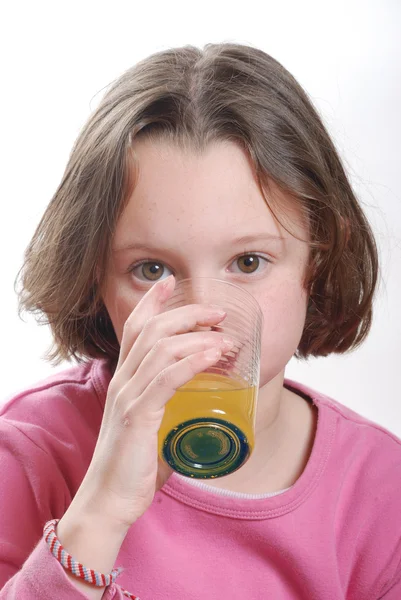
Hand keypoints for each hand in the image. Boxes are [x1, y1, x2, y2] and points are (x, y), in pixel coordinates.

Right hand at [78, 275, 232, 530]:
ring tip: (226, 337)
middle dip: (186, 313)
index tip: (170, 282)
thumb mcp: (152, 425)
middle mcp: (123, 381)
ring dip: (197, 336)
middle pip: (151, 329)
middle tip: (217, 311)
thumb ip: (171, 408)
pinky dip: (192, 362)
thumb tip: (205, 404)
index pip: (134, 328)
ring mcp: (128, 396)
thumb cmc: (134, 465)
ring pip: (160, 348)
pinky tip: (213, 356)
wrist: (109, 500)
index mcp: (125, 379)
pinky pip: (166, 378)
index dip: (151, 301)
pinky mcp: (138, 416)